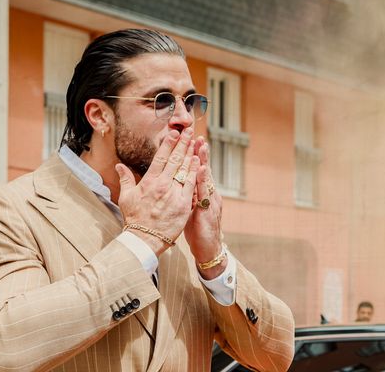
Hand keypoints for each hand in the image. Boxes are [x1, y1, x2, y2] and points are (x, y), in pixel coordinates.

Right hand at [116, 128, 199, 255]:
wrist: (144, 239)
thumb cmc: (134, 219)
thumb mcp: (126, 197)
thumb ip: (125, 179)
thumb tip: (119, 166)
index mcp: (149, 181)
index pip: (161, 157)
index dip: (169, 143)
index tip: (174, 132)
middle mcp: (162, 185)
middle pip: (175, 159)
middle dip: (183, 143)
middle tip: (189, 130)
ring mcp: (174, 194)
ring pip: (185, 169)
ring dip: (191, 153)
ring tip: (196, 141)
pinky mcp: (184, 204)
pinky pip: (191, 184)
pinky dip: (195, 172)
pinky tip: (198, 161)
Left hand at [184, 136, 224, 278]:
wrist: (208, 249)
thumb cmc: (197, 228)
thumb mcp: (188, 208)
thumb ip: (184, 194)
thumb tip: (175, 182)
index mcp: (201, 192)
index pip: (196, 170)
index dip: (193, 155)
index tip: (189, 139)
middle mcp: (207, 193)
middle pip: (202, 169)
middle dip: (199, 152)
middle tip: (196, 135)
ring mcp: (209, 201)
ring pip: (205, 177)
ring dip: (203, 161)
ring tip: (200, 145)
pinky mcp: (208, 211)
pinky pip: (204, 194)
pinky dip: (202, 181)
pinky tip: (200, 170)